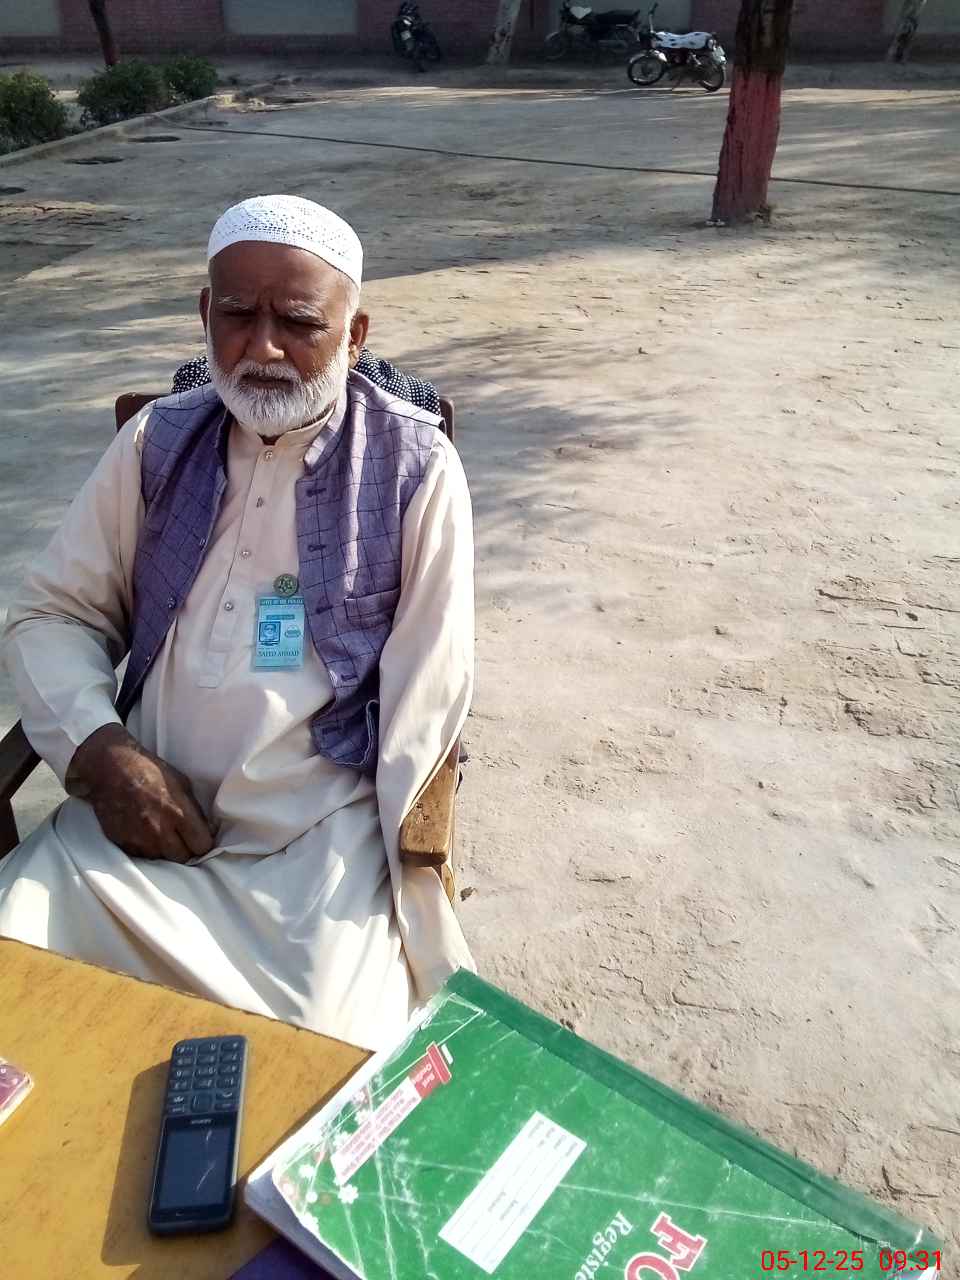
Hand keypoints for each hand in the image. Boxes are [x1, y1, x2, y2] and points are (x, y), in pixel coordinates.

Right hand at [65, 724, 214, 862]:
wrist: (110, 768)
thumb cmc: (149, 770)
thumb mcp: (181, 782)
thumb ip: (193, 809)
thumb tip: (204, 828)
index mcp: (178, 813)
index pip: (202, 846)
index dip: (203, 843)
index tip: (199, 838)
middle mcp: (159, 831)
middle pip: (183, 858)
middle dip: (185, 849)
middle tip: (181, 838)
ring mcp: (139, 840)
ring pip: (161, 858)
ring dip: (164, 849)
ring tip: (158, 831)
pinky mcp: (122, 843)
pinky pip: (141, 855)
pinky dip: (145, 847)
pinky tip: (142, 830)